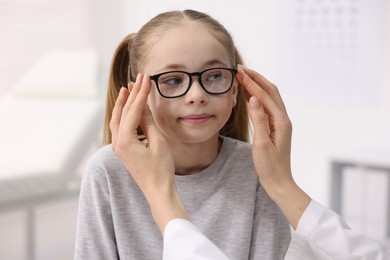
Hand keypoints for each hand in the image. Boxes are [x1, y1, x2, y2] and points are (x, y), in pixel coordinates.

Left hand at [110, 73, 189, 231]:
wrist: (157, 190)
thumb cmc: (160, 170)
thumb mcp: (158, 143)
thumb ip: (148, 123)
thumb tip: (143, 105)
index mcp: (125, 141)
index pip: (133, 110)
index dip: (141, 93)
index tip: (146, 79)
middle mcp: (118, 143)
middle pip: (123, 112)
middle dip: (131, 94)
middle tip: (139, 78)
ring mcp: (119, 147)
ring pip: (118, 119)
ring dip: (124, 103)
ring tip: (129, 88)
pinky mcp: (123, 150)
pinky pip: (120, 127)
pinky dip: (124, 115)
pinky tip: (129, 109)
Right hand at [236, 65, 310, 228]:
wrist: (278, 181)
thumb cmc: (270, 166)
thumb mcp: (262, 144)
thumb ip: (259, 120)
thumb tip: (254, 98)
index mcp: (280, 121)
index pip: (264, 95)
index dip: (251, 82)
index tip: (239, 71)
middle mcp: (282, 118)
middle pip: (270, 90)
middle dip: (256, 78)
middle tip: (240, 69)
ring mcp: (280, 122)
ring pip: (269, 97)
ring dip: (257, 85)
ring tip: (243, 77)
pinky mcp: (275, 127)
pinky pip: (266, 106)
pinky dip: (257, 96)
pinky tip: (248, 95)